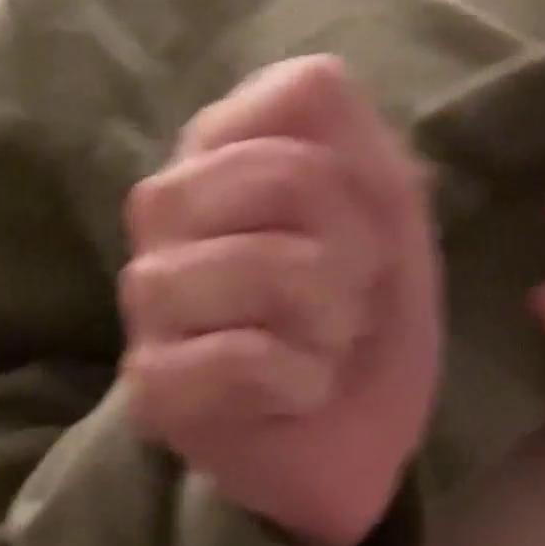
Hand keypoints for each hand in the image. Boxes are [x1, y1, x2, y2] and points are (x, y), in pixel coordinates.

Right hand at [121, 56, 442, 545]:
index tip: (365, 242)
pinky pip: (246, 356)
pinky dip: (302, 383)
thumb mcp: (395, 226)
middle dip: (356, 257)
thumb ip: (365, 145)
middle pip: (293, 176)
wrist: (358, 454)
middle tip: (346, 311)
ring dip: (331, 326)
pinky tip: (297, 396)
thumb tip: (319, 91)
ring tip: (321, 353)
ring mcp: (149, 292)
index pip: (306, 95)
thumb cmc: (366, 333)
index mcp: (222, 150)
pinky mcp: (151, 380)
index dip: (369, 177)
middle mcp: (166, 205)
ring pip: (267, 266)